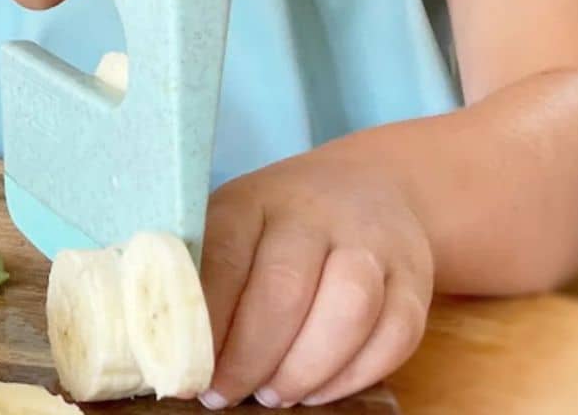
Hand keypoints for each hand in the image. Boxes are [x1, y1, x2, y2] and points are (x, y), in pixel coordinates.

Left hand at [199, 154, 432, 408]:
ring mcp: (371, 240)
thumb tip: (164, 341)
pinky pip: (395, 333)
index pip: (225, 254)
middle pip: (285, 286)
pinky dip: (355, 374)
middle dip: (251, 355)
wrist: (370, 184)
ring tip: (273, 395)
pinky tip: (319, 390)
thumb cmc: (282, 219)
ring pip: (348, 307)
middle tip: (226, 393)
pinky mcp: (413, 275)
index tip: (190, 368)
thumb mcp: (237, 221)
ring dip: (305, 367)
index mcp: (256, 197)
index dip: (207, 320)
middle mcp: (315, 211)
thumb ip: (206, 269)